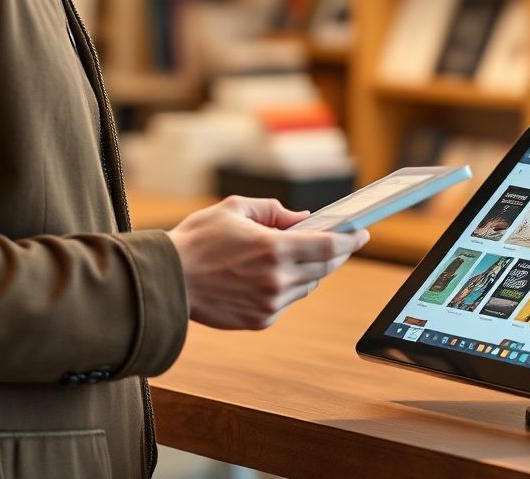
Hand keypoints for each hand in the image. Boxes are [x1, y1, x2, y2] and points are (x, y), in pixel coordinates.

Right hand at [165, 196, 368, 329]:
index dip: (350, 240)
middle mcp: (276, 280)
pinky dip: (289, 286)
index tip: (362, 233)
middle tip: (340, 241)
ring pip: (307, 286)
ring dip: (310, 270)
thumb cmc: (198, 241)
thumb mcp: (236, 209)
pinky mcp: (260, 320)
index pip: (328, 247)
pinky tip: (273, 274)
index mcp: (273, 249)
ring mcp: (269, 304)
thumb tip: (302, 219)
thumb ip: (274, 211)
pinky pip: (287, 301)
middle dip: (335, 253)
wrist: (167, 281)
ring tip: (301, 254)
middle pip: (324, 269)